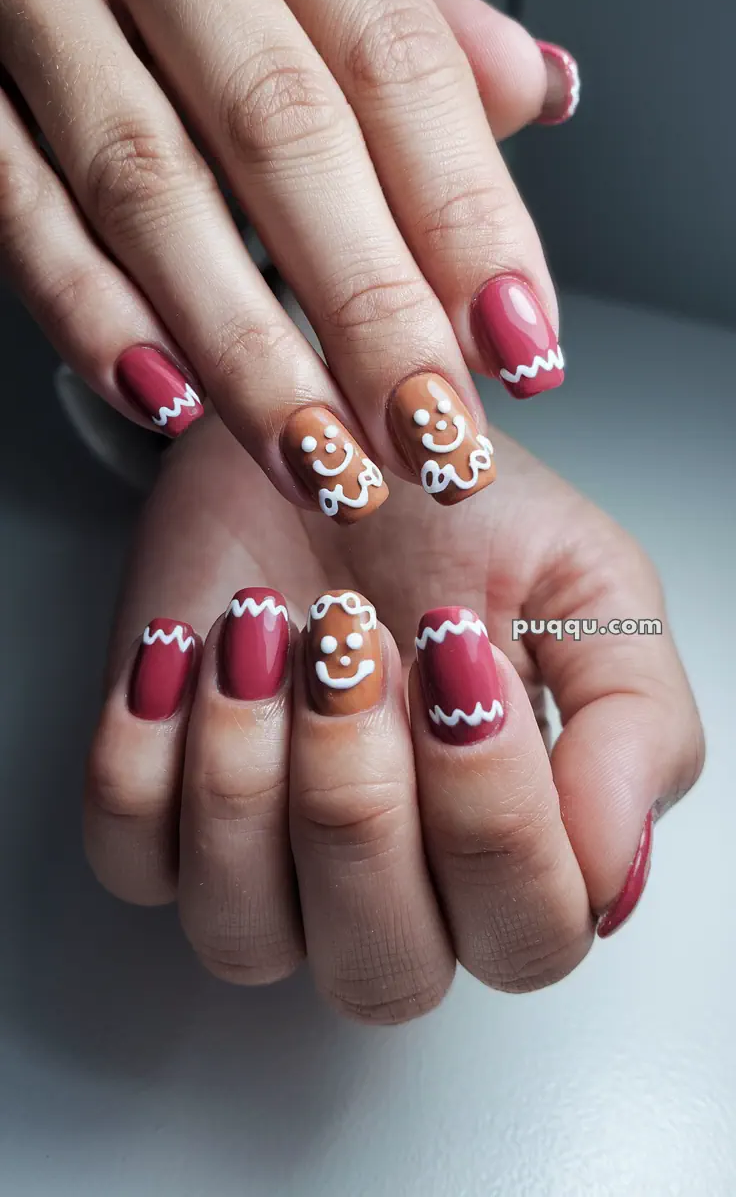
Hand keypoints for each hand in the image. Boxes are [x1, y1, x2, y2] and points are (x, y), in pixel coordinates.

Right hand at [0, 0, 576, 523]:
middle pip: (283, 132)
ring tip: (318, 454)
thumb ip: (406, 16)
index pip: (392, 57)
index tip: (516, 341)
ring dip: (243, 347)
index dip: (464, 214)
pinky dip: (88, 311)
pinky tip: (164, 397)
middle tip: (429, 432)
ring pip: (150, 186)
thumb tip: (537, 91)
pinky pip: (13, 203)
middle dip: (369, 308)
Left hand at [84, 415, 702, 1021]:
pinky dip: (147, 746)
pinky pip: (130, 853)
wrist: (320, 435)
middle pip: (384, 968)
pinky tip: (188, 645)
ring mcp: (264, 864)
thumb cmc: (451, 513)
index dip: (492, 814)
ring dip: (248, 770)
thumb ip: (633, 722)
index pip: (527, 935)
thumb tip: (610, 864)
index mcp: (514, 850)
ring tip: (266, 625)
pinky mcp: (155, 813)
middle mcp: (391, 885)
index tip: (462, 656)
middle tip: (352, 647)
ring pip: (244, 933)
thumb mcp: (589, 584)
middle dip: (360, 801)